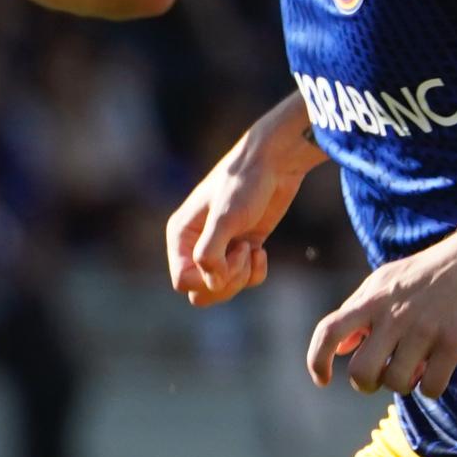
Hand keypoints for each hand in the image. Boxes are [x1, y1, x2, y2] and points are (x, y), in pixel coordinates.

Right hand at [165, 136, 307, 306]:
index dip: (206, 279)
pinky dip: (256, 272)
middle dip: (225, 282)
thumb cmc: (245, 184)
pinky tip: (260, 249)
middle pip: (200, 292)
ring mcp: (220, 249)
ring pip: (222, 288)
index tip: (228, 255)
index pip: (182, 281)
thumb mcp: (224, 218)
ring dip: (241, 276)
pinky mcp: (242, 250)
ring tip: (250, 249)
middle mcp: (195, 245)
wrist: (275, 164)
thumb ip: (210, 253)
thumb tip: (211, 283)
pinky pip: (245, 281)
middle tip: (241, 255)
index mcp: (181, 235)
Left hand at [306, 240, 456, 396]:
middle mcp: (394, 314)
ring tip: (416, 369)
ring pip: (396, 383)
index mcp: (372, 299)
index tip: (323, 380)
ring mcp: (425, 328)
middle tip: (381, 376)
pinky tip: (436, 373)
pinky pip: (432, 387)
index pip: (328, 331)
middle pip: (361, 372)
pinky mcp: (455, 341)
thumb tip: (339, 349)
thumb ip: (358, 311)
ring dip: (404, 385)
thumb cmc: (428, 273)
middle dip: (367, 384)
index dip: (316, 360)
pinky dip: (431, 389)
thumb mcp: (385, 281)